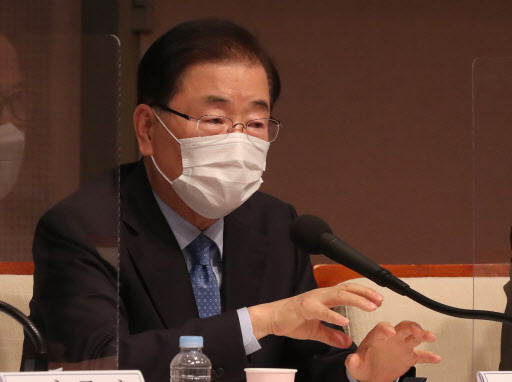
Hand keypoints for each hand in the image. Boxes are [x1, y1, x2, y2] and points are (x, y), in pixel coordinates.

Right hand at [248, 283, 382, 347]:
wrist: (271, 319)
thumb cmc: (291, 320)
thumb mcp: (315, 331)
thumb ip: (332, 335)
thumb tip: (348, 342)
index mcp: (323, 297)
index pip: (347, 291)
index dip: (363, 293)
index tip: (378, 299)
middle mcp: (320, 294)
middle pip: (347, 289)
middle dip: (365, 293)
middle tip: (380, 300)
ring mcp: (313, 299)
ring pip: (338, 295)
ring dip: (356, 300)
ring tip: (370, 306)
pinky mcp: (305, 308)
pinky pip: (322, 311)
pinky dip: (334, 315)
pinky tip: (345, 320)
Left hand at [345, 320, 440, 381]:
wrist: (370, 375)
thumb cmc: (363, 365)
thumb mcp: (355, 365)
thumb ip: (353, 361)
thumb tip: (351, 360)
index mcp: (377, 337)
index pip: (382, 328)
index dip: (386, 328)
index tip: (391, 331)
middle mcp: (391, 338)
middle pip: (402, 327)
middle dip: (409, 326)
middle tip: (416, 329)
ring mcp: (401, 346)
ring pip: (414, 337)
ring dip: (422, 335)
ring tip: (430, 336)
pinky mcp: (409, 357)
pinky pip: (421, 355)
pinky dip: (428, 356)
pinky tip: (436, 358)